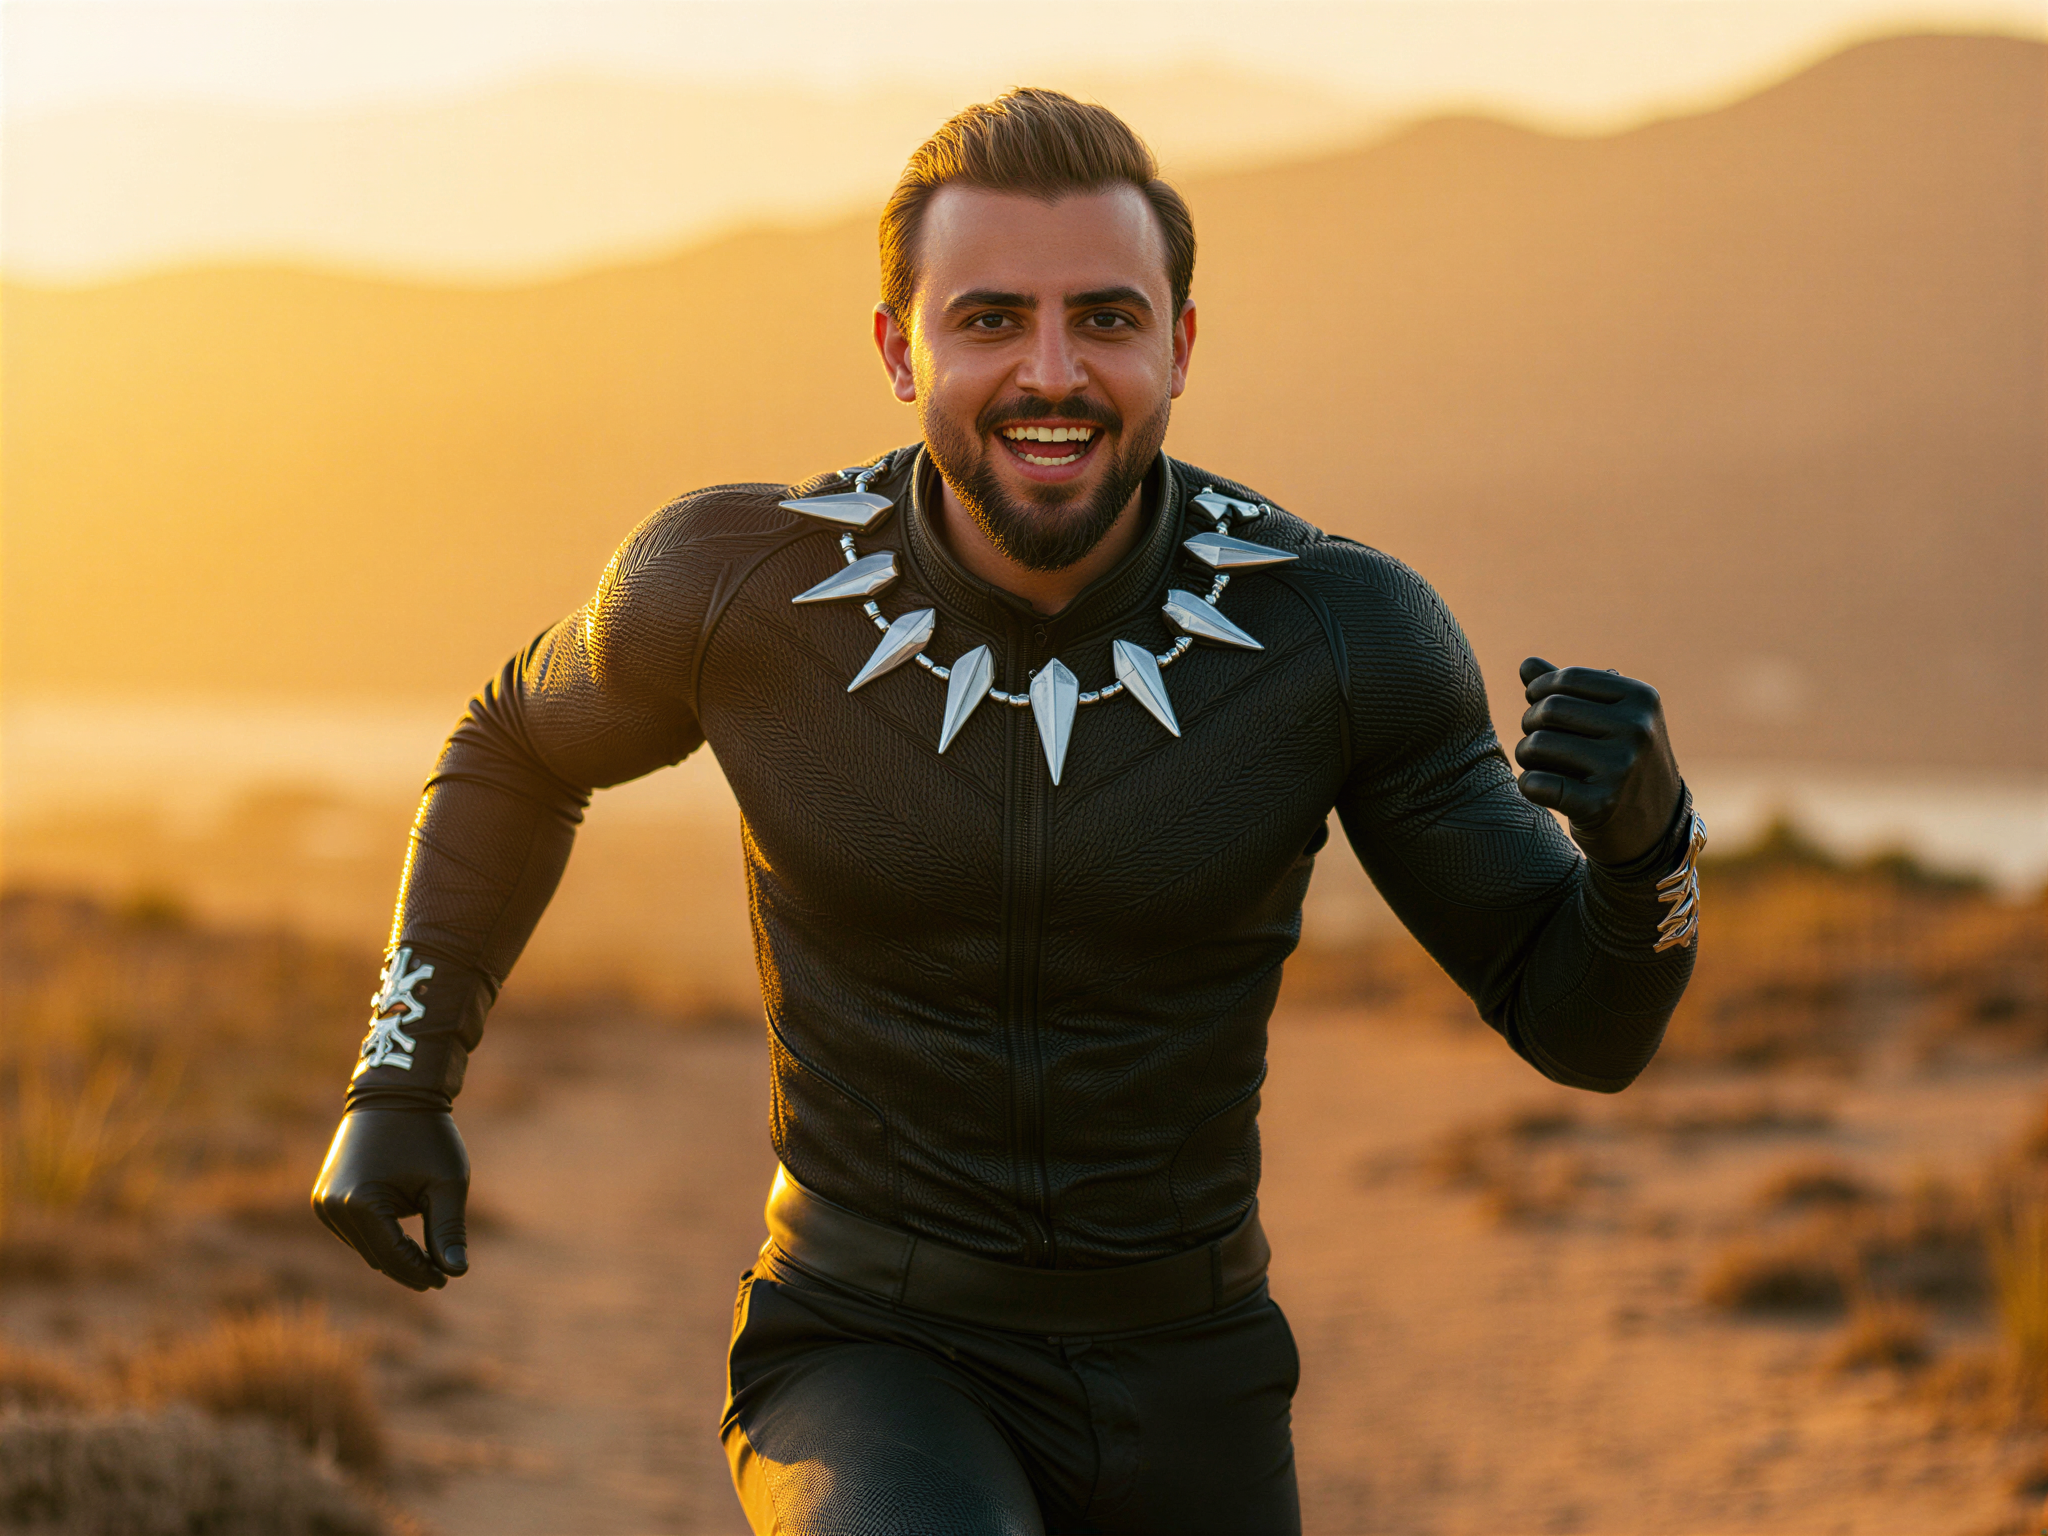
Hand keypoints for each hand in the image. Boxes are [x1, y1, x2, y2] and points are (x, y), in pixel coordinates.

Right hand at [311, 1110, 470, 1291]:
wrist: (395, 1092)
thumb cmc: (427, 1134)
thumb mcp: (446, 1183)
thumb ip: (448, 1230)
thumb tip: (457, 1272)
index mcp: (361, 1204)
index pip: (393, 1257)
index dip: (420, 1272)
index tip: (446, 1280)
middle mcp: (332, 1207)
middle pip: (376, 1256)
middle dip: (408, 1267)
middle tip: (440, 1275)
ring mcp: (323, 1202)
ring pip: (364, 1246)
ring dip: (392, 1254)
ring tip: (426, 1259)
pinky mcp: (323, 1196)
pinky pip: (354, 1231)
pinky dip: (377, 1237)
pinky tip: (403, 1239)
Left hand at [1513, 656, 1682, 865]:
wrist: (1653, 831)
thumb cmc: (1621, 764)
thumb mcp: (1607, 721)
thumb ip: (1567, 691)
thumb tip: (1526, 664)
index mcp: (1642, 699)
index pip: (1568, 679)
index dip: (1540, 691)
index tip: (1539, 708)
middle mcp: (1637, 730)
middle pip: (1549, 709)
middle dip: (1530, 724)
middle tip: (1538, 742)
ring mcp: (1622, 768)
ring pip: (1537, 745)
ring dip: (1526, 756)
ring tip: (1541, 765)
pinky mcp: (1601, 804)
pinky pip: (1536, 782)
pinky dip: (1529, 785)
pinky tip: (1546, 791)